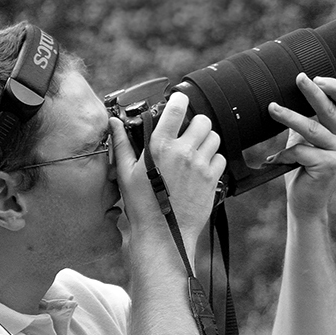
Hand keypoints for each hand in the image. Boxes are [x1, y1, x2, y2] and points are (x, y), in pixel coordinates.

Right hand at [111, 92, 224, 247]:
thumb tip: (114, 123)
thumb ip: (122, 144)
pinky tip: (201, 169)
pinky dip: (214, 161)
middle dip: (196, 125)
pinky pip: (221, 158)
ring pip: (215, 138)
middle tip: (188, 134)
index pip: (177, 108)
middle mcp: (182, 152)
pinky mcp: (212, 179)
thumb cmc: (141, 205)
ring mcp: (200, 166)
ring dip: (206, 142)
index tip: (180, 100)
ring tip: (195, 153)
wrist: (163, 234)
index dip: (180, 100)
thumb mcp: (125, 173)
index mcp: (160, 146)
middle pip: (203, 121)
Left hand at [266, 74, 335, 217]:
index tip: (314, 76)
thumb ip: (305, 120)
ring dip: (288, 117)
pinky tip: (274, 161)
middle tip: (298, 78)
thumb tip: (287, 95)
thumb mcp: (305, 140)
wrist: (305, 203)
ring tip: (272, 108)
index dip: (333, 86)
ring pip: (311, 128)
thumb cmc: (303, 170)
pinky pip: (301, 150)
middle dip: (312, 92)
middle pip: (330, 109)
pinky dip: (283, 154)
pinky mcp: (331, 165)